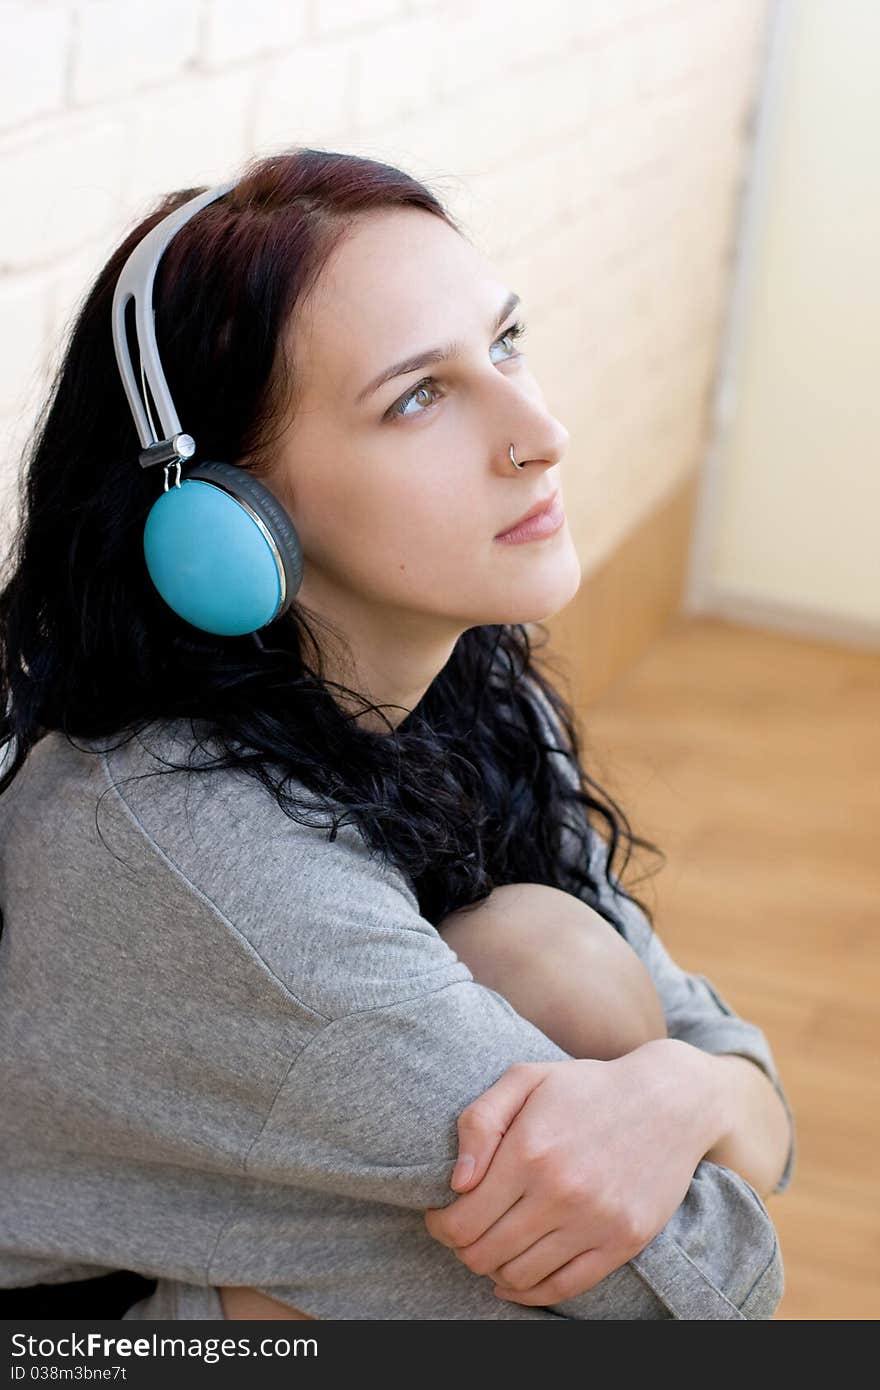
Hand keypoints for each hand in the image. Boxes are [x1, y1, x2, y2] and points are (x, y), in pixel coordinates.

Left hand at [424, 1039, 723, 1306]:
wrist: (669, 1100)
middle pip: (484, 1252)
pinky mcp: (622, 1242)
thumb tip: (457, 1183)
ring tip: (490, 1246)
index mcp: (530, 1150)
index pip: (462, 1218)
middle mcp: (560, 1192)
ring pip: (519, 1276)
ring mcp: (595, 1222)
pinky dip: (530, 1293)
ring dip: (492, 1269)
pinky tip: (514, 1278)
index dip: (440, 1225)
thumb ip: (480, 1122)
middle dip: (461, 1248)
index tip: (440, 1215)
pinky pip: (564, 1288)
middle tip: (461, 1232)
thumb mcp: (526, 1078)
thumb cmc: (587, 1086)